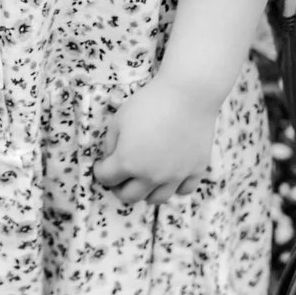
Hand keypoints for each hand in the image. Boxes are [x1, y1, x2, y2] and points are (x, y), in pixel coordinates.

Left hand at [91, 79, 217, 206]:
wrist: (187, 95)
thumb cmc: (148, 103)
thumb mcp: (118, 119)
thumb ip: (110, 144)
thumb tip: (112, 158)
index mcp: (127, 163)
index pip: (106, 178)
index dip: (100, 171)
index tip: (102, 165)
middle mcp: (150, 176)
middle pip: (129, 196)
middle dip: (119, 188)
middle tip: (120, 178)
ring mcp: (175, 177)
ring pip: (156, 199)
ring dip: (146, 192)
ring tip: (144, 180)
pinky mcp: (195, 171)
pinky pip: (183, 190)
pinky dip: (175, 187)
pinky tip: (170, 175)